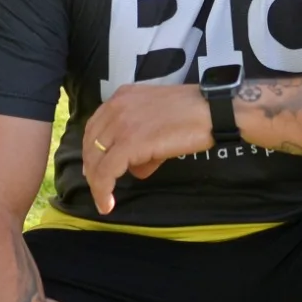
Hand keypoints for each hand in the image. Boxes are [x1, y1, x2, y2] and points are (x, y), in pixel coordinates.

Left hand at [79, 83, 213, 214]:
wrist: (211, 110)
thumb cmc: (192, 114)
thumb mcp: (157, 119)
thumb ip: (141, 140)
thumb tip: (136, 169)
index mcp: (122, 97)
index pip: (95, 126)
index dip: (92, 150)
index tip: (94, 167)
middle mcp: (116, 107)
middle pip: (91, 143)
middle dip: (92, 168)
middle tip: (98, 186)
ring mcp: (121, 124)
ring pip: (96, 160)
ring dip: (97, 183)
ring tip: (104, 200)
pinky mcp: (130, 143)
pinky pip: (107, 172)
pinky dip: (103, 191)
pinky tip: (107, 204)